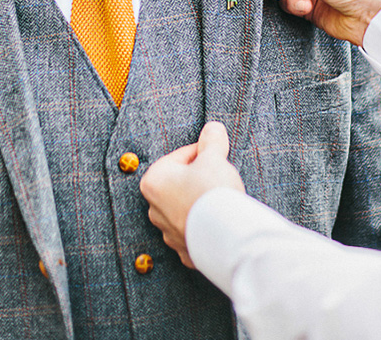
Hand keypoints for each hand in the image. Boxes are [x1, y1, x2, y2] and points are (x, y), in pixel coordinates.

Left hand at [140, 122, 244, 267]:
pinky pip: (196, 231)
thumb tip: (213, 128)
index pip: (180, 157)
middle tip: (219, 176)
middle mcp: (155, 209)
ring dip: (201, 202)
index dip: (202, 153)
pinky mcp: (185, 252)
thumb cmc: (212, 191)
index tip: (216, 155)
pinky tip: (220, 221)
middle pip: (181, 184)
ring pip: (187, 208)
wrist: (226, 236)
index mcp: (154, 181)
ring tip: (222, 200)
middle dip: (199, 178)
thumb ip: (211, 140)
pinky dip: (206, 225)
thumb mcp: (213, 157)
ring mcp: (169, 233)